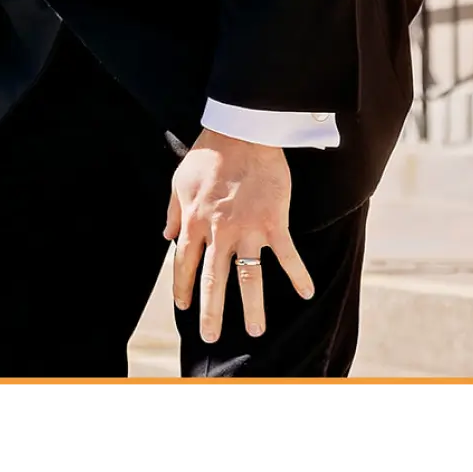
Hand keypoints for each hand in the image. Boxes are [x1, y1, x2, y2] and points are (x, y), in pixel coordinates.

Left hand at [164, 129, 313, 341]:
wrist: (241, 134)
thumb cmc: (208, 156)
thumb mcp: (179, 183)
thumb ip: (173, 212)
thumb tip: (166, 236)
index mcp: (193, 223)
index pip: (184, 264)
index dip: (182, 287)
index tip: (182, 307)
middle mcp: (218, 233)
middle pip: (213, 280)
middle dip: (211, 311)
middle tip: (211, 337)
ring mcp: (247, 230)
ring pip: (249, 277)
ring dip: (252, 306)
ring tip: (256, 331)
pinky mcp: (273, 223)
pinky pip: (287, 255)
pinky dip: (298, 275)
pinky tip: (306, 293)